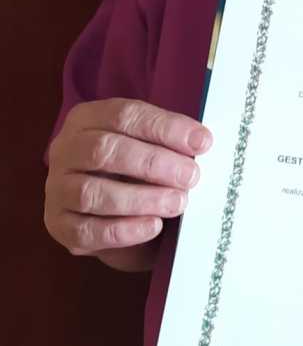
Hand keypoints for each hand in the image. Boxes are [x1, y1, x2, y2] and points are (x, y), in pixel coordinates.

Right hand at [44, 98, 211, 269]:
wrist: (114, 216)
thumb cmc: (136, 171)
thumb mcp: (149, 146)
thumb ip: (169, 142)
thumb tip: (201, 142)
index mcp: (88, 118)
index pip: (124, 115)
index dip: (165, 127)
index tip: (201, 142)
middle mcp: (66, 149)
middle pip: (105, 150)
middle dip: (154, 163)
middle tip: (191, 176)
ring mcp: (57, 189)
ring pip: (93, 192)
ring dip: (141, 198)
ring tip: (178, 202)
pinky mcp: (59, 225)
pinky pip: (87, 230)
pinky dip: (124, 230)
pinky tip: (153, 226)